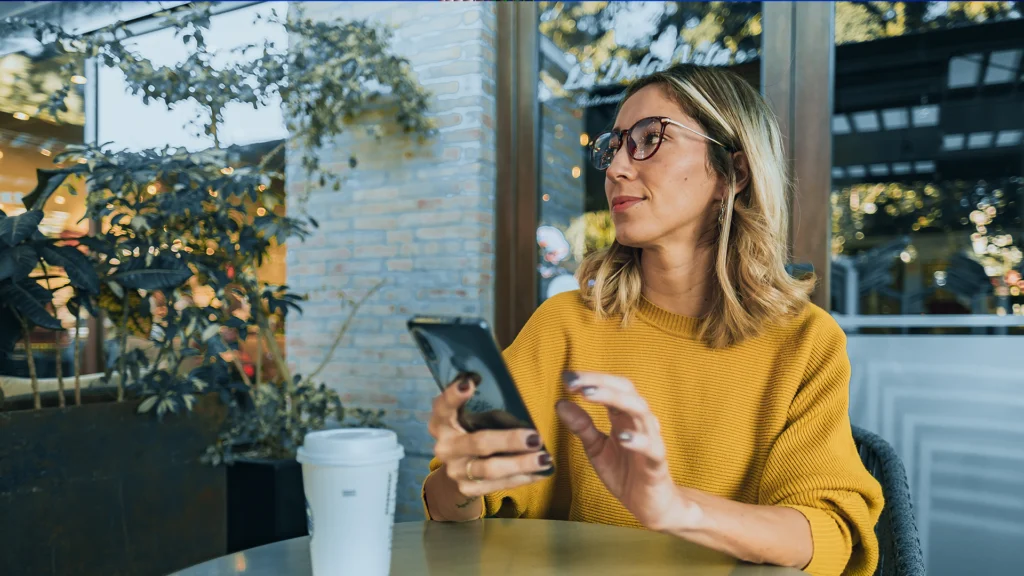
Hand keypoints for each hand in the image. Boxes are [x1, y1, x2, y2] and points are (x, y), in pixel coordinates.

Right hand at [428, 374, 552, 499]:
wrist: (458, 472)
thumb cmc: (471, 432)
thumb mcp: (471, 417)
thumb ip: (486, 409)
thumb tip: (522, 409)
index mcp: (442, 422)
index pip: (444, 406)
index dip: (454, 395)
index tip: (470, 383)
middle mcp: (445, 447)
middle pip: (479, 442)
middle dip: (510, 440)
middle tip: (535, 437)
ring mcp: (455, 470)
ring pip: (490, 469)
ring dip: (521, 464)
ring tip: (545, 459)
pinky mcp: (467, 488)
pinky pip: (498, 484)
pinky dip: (522, 478)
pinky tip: (541, 472)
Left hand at [556, 371, 690, 530]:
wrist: (650, 506)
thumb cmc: (625, 473)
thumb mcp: (596, 449)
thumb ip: (581, 426)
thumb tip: (560, 402)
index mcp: (624, 416)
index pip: (611, 387)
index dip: (590, 379)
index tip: (566, 377)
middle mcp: (639, 422)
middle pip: (626, 390)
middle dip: (600, 382)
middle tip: (574, 382)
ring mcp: (651, 440)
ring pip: (641, 411)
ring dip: (615, 399)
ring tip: (589, 395)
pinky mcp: (657, 463)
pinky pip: (652, 447)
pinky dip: (638, 440)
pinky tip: (621, 437)